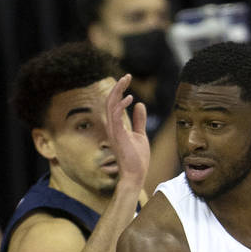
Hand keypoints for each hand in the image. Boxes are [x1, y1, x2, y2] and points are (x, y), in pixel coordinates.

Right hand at [105, 74, 150, 190]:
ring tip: (126, 80)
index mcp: (116, 127)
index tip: (127, 80)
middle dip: (117, 87)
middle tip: (127, 76)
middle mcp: (112, 128)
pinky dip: (121, 105)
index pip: (113, 104)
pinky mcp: (118, 136)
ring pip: (110, 105)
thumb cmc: (137, 159)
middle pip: (110, 101)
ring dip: (118, 91)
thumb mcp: (140, 135)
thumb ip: (139, 120)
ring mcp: (114, 132)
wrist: (135, 176)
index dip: (119, 91)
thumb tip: (139, 104)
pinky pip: (115, 116)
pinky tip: (130, 98)